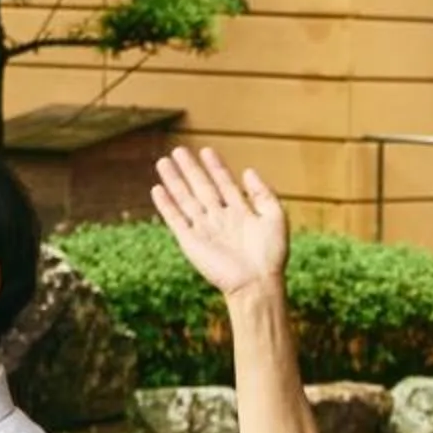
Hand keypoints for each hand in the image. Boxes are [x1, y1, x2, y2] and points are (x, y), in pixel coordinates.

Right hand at [151, 145, 288, 295]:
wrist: (256, 282)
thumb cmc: (271, 254)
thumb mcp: (275, 217)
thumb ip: (262, 193)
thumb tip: (248, 170)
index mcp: (239, 212)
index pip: (224, 183)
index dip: (215, 167)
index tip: (206, 150)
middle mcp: (220, 218)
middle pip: (201, 187)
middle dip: (190, 169)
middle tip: (178, 150)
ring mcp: (204, 229)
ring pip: (185, 199)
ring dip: (174, 181)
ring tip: (163, 162)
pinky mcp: (191, 241)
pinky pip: (175, 219)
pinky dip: (166, 204)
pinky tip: (157, 189)